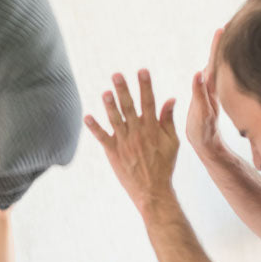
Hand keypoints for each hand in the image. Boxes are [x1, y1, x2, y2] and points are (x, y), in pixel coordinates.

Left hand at [84, 69, 178, 211]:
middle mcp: (138, 133)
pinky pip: (102, 138)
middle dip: (123, 90)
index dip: (145, 86)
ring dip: (109, 106)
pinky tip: (87, 117)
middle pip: (129, 107)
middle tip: (117, 75)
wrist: (153, 190)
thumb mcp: (173, 142)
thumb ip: (168, 120)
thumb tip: (170, 99)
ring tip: (105, 92)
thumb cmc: (164, 165)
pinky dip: (94, 127)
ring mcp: (125, 143)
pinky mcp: (113, 152)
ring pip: (115, 120)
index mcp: (152, 128)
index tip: (142, 71)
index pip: (149, 102)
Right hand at [186, 27, 227, 159]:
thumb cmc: (203, 131)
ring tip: (220, 38)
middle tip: (225, 27)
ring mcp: (212, 92)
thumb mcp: (201, 112)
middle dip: (220, 45)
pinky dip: (211, 67)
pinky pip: (211, 78)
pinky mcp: (209, 97)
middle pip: (217, 62)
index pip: (216, 63)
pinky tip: (210, 63)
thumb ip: (200, 94)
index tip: (222, 29)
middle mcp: (214, 88)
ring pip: (215, 69)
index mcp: (213, 89)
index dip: (218, 46)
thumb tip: (199, 74)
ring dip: (217, 54)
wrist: (206, 145)